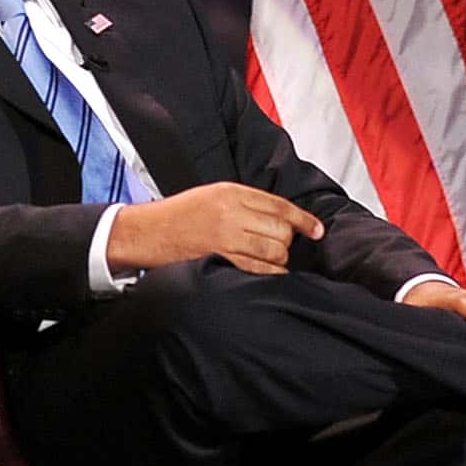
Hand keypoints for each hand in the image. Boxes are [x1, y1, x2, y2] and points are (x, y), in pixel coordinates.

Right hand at [106, 183, 324, 276]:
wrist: (147, 231)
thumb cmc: (180, 214)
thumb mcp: (213, 195)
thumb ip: (245, 202)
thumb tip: (281, 217)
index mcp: (231, 192)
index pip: (279, 205)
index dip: (304, 219)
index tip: (318, 230)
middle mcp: (230, 212)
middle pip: (280, 229)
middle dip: (286, 240)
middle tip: (279, 245)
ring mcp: (225, 237)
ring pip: (273, 250)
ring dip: (279, 258)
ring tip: (270, 258)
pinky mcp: (218, 258)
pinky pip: (257, 269)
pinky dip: (269, 273)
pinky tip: (268, 272)